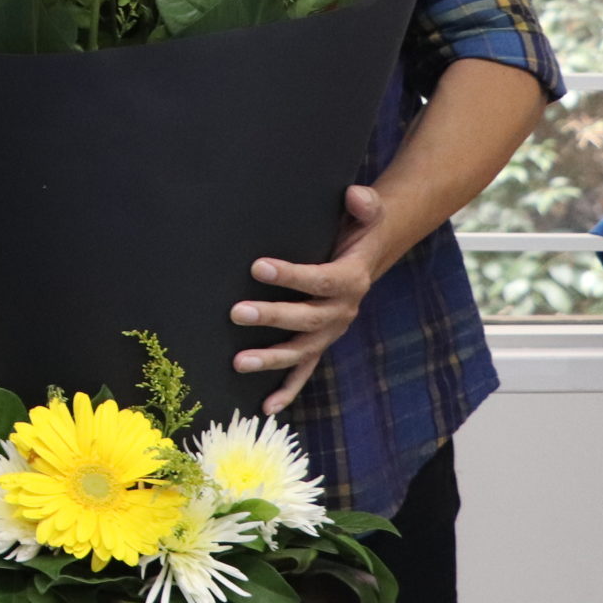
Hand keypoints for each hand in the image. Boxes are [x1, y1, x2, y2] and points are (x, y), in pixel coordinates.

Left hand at [233, 184, 386, 414]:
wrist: (367, 255)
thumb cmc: (356, 231)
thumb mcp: (365, 214)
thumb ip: (364, 204)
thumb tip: (356, 195)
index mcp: (350, 280)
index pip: (320, 280)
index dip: (291, 275)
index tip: (257, 265)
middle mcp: (341, 311)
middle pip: (305, 319)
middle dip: (271, 317)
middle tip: (236, 312)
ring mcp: (329, 333)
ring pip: (300, 350)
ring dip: (270, 358)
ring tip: (238, 362)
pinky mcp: (319, 344)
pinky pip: (304, 371)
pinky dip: (287, 389)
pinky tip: (266, 406)